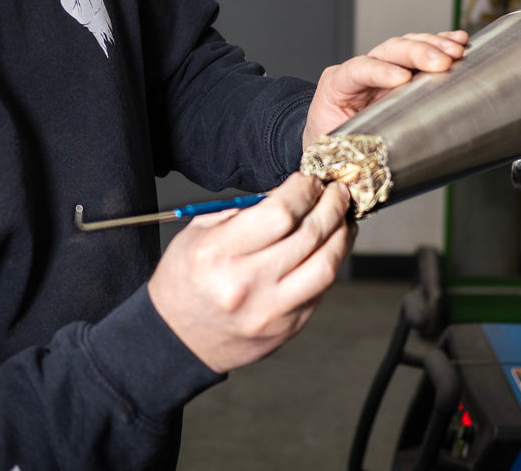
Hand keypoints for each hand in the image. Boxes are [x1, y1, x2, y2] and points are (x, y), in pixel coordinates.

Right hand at [147, 174, 357, 373]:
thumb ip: (242, 212)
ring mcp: (270, 311)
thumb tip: (290, 194)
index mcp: (219, 253)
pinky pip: (321, 290)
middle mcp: (246, 284)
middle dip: (330, 206)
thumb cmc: (185, 281)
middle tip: (337, 192)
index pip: (279, 213)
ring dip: (342, 235)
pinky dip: (331, 263)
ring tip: (343, 218)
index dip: (302, 191)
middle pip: (309, 236)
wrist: (178, 339)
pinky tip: (331, 247)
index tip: (308, 181)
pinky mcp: (286, 328)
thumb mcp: (199, 233)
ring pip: (326, 266)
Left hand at [302, 31, 467, 149]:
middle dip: (416, 53)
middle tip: (441, 62)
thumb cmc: (332, 146)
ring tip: (456, 51)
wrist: (332, 140)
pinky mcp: (401, 72)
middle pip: (387, 52)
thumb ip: (348, 151)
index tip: (401, 78)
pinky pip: (419, 52)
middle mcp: (359, 71)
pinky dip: (439, 45)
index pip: (357, 70)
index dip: (379, 71)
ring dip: (433, 46)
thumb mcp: (334, 149)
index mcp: (337, 86)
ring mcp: (382, 68)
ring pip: (406, 47)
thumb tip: (365, 170)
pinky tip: (458, 42)